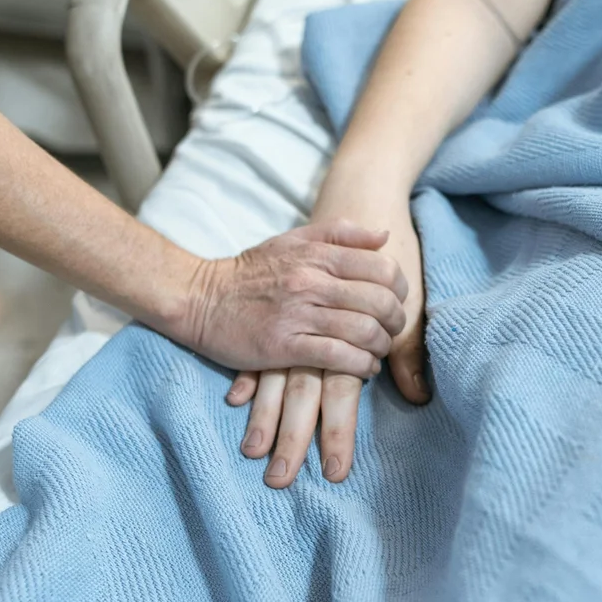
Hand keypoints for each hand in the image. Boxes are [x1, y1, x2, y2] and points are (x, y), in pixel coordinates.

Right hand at [164, 220, 410, 378]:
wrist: (201, 298)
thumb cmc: (251, 271)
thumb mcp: (293, 240)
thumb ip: (340, 233)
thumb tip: (384, 235)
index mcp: (317, 255)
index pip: (381, 269)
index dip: (400, 288)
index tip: (396, 301)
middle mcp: (311, 282)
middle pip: (378, 302)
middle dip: (395, 321)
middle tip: (392, 330)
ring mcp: (298, 315)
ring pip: (362, 331)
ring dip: (381, 346)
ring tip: (378, 351)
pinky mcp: (284, 346)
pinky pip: (337, 357)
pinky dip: (360, 366)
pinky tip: (363, 368)